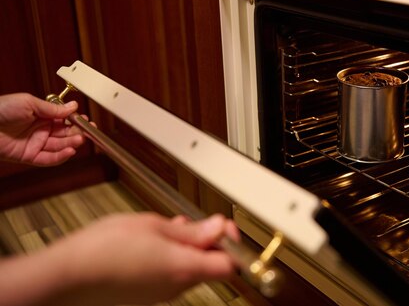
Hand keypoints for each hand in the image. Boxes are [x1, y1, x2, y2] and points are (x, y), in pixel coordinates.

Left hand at [0, 93, 86, 165]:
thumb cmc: (0, 109)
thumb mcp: (29, 102)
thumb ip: (53, 108)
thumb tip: (73, 107)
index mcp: (41, 115)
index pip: (65, 120)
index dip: (77, 121)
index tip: (87, 121)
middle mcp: (40, 130)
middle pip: (65, 134)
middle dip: (78, 133)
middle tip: (89, 132)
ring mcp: (35, 143)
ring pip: (60, 146)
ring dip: (72, 143)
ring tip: (80, 140)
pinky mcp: (29, 156)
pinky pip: (48, 159)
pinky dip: (61, 156)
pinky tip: (70, 151)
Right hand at [0, 213, 240, 305]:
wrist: (65, 278)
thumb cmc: (103, 249)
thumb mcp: (152, 226)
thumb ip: (191, 231)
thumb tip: (219, 229)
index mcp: (184, 268)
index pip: (230, 265)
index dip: (233, 243)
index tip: (225, 226)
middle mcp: (176, 287)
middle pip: (211, 265)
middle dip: (208, 241)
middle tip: (197, 222)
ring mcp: (161, 294)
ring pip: (190, 269)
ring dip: (187, 247)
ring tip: (169, 229)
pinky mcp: (146, 296)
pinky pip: (170, 276)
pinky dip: (170, 257)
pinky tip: (152, 242)